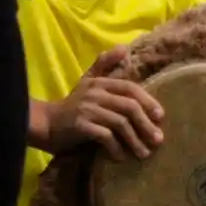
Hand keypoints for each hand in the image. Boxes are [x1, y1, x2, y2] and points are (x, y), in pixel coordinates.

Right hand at [46, 48, 164, 160]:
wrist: (45, 124)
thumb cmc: (73, 106)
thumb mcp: (88, 83)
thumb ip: (105, 66)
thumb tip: (123, 48)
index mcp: (100, 83)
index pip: (131, 88)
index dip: (148, 102)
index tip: (161, 117)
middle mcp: (95, 93)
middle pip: (129, 107)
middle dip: (146, 125)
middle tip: (158, 140)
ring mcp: (87, 109)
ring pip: (120, 123)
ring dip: (135, 140)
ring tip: (144, 153)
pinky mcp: (80, 125)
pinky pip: (105, 136)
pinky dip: (116, 148)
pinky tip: (121, 157)